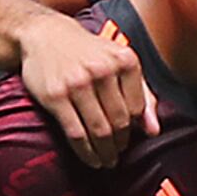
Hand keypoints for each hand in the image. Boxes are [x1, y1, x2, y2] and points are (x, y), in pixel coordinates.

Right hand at [16, 12, 155, 167]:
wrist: (43, 34)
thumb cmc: (86, 52)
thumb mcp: (119, 62)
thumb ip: (142, 94)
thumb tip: (153, 130)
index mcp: (124, 60)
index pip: (137, 107)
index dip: (135, 128)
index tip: (129, 138)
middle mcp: (102, 70)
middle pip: (119, 121)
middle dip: (120, 143)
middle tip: (118, 154)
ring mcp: (78, 83)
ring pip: (99, 130)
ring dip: (106, 152)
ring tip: (107, 161)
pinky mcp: (56, 96)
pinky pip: (76, 132)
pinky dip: (86, 152)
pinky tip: (91, 159)